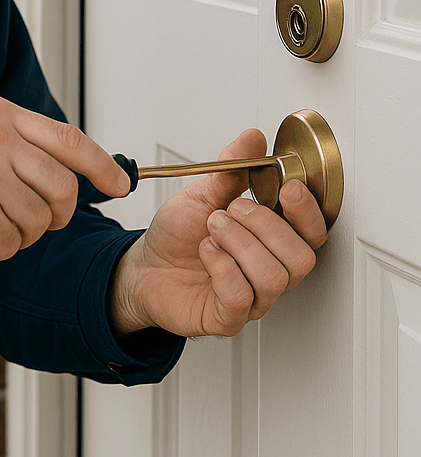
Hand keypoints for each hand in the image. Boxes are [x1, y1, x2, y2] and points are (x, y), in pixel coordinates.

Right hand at [0, 95, 130, 282]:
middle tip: (29, 220)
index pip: (69, 139)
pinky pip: (14, 244)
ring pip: (41, 221)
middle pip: (64, 187)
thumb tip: (83, 165)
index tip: (121, 184)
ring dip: (20, 234)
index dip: (103, 166)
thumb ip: (24, 144)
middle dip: (54, 215)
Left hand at [108, 129, 328, 338]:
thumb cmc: (179, 234)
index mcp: (272, 240)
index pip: (312, 232)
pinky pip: (242, 296)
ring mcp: (253, 298)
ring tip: (212, 228)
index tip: (288, 187)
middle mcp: (270, 270)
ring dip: (239, 243)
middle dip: (264, 225)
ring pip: (274, 277)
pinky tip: (206, 252)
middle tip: (230, 209)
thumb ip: (231, 169)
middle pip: (301, 257)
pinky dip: (221, 266)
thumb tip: (254, 138)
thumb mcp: (203, 193)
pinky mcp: (229, 318)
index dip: (307, 211)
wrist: (144, 265)